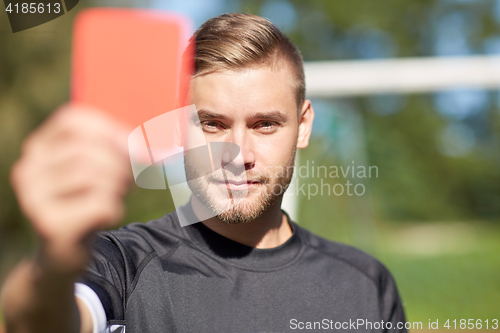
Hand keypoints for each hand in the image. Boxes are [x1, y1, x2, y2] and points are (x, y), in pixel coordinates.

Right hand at [10, 104, 131, 272]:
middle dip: (119, 164)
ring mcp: (34, 198)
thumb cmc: (85, 202)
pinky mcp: (50, 224)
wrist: (63, 253)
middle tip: (128, 180)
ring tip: (115, 197)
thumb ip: (114, 149)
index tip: (132, 142)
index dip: (109, 128)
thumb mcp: (96, 170)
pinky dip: (114, 209)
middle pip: (86, 149)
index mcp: (39, 148)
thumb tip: (145, 141)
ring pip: (93, 176)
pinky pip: (99, 204)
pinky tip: (106, 217)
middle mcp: (29, 168)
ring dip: (117, 187)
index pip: (72, 120)